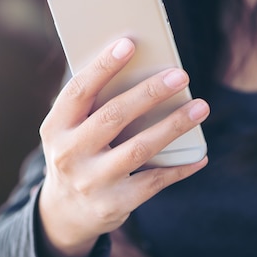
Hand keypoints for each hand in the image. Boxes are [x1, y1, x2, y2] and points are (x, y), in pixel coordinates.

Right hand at [37, 38, 208, 256]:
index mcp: (55, 127)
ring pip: (139, 148)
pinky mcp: (114, 204)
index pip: (78, 91)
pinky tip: (199, 155)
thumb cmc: (76, 153)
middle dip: (150, 93)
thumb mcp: (68, 130)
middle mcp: (69, 154)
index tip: (128, 44)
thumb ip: (92, 106)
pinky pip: (154, 181)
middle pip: (114, 116)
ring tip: (200, 108)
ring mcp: (91, 181)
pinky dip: (180, 168)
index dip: (102, 67)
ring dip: (173, 126)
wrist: (64, 212)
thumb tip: (139, 69)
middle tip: (180, 75)